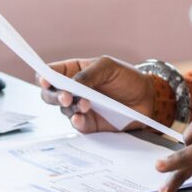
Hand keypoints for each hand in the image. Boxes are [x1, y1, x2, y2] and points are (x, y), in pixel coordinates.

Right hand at [38, 56, 155, 133]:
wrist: (147, 97)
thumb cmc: (126, 77)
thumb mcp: (108, 67)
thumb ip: (89, 74)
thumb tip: (72, 85)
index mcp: (73, 71)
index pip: (51, 74)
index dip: (43, 77)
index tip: (45, 81)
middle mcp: (73, 91)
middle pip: (49, 95)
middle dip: (54, 96)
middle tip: (65, 97)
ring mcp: (80, 108)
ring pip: (63, 110)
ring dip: (71, 108)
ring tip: (85, 104)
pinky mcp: (89, 124)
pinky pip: (77, 125)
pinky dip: (77, 122)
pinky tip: (81, 117)